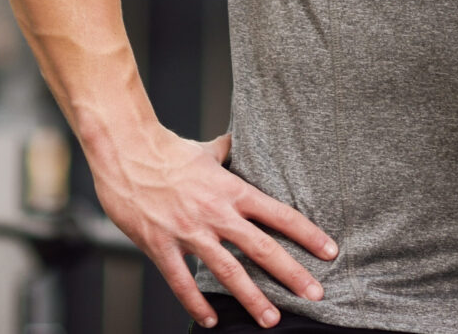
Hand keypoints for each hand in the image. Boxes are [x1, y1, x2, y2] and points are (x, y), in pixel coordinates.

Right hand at [91, 127, 336, 327]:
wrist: (128, 154)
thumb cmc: (169, 151)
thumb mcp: (208, 150)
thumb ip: (229, 151)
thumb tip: (242, 141)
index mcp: (232, 190)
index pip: (279, 214)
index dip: (306, 234)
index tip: (329, 251)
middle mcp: (216, 214)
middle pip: (262, 248)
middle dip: (291, 274)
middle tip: (315, 294)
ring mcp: (189, 233)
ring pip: (228, 272)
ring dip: (251, 298)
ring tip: (272, 320)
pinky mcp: (161, 247)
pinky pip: (182, 282)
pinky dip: (197, 304)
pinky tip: (211, 321)